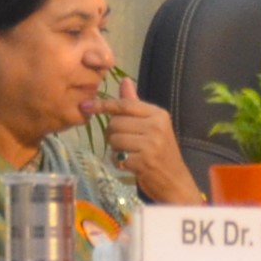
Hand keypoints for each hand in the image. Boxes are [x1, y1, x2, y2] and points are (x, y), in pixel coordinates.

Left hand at [92, 79, 205, 205]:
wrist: (175, 180)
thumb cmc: (161, 151)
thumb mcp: (152, 125)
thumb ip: (135, 104)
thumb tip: (124, 80)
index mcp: (158, 114)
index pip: (125, 104)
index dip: (103, 104)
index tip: (86, 105)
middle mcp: (156, 126)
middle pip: (116, 122)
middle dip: (112, 132)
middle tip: (122, 142)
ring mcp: (150, 144)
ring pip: (115, 139)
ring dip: (115, 148)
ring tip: (127, 153)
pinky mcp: (143, 162)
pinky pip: (118, 156)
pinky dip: (119, 161)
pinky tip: (129, 164)